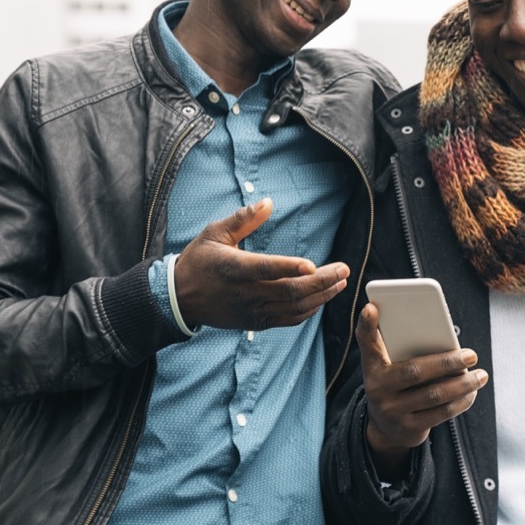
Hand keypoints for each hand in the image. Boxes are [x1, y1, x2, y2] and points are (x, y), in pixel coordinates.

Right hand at [173, 198, 349, 330]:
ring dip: (321, 296)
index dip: (289, 267)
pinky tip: (322, 297)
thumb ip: (243, 218)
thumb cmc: (199, 261)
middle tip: (344, 270)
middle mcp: (245, 293)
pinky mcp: (256, 322)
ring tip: (341, 282)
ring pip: (293, 308)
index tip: (312, 264)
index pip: (266, 269)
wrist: (180, 299)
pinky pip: (288, 319)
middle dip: (321, 282)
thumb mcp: (214, 233)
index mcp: (234, 268)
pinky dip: (308, 310)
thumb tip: (268, 203)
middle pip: (289, 291)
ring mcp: (252, 311)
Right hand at [358, 302, 487, 479]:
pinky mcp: (408, 428)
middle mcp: (377, 388)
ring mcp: (392, 410)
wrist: (386, 427)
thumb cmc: (394, 384)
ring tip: (480, 375)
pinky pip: (439, 414)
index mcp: (372, 365)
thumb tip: (433, 327)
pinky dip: (459, 402)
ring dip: (461, 384)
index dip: (367, 325)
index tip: (372, 307)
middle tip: (471, 355)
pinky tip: (471, 393)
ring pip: (433, 395)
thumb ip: (400, 344)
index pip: (366, 341)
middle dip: (447, 363)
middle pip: (414, 372)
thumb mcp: (387, 365)